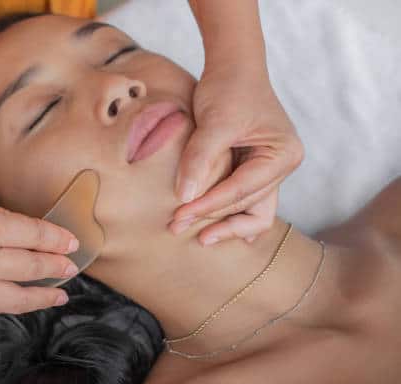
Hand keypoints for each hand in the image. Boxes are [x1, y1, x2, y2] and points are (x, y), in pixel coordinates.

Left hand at [170, 66, 302, 243]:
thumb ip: (199, 159)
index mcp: (282, 154)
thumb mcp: (215, 122)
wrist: (232, 68)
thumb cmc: (228, 88)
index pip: (241, 190)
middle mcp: (281, 166)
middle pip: (248, 206)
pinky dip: (227, 213)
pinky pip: (243, 200)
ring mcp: (269, 170)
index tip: (180, 215)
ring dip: (221, 222)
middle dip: (213, 217)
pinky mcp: (252, 170)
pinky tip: (214, 232)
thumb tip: (184, 198)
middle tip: (178, 227)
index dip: (209, 205)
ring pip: (249, 209)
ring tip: (197, 238)